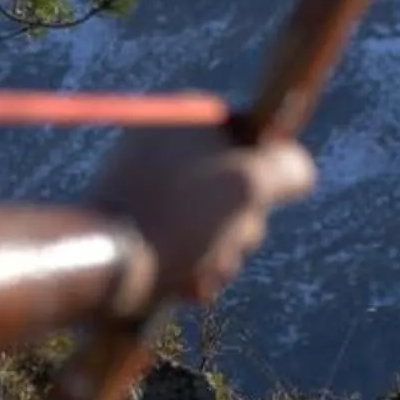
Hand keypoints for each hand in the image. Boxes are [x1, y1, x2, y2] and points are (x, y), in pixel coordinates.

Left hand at [86, 122, 316, 308]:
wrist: (99, 266)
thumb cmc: (176, 219)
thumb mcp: (246, 185)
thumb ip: (285, 168)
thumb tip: (299, 170)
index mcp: (190, 118)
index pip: (257, 140)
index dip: (265, 176)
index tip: (254, 197)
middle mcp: (169, 145)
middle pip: (240, 188)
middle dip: (241, 226)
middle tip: (219, 240)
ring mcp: (151, 186)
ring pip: (218, 225)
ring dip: (220, 255)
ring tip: (194, 266)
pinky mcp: (139, 225)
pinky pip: (187, 246)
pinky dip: (192, 267)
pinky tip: (181, 281)